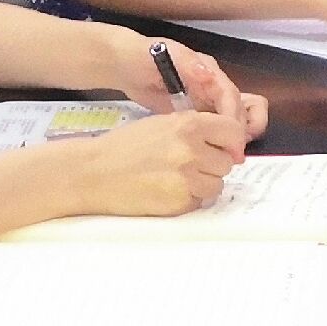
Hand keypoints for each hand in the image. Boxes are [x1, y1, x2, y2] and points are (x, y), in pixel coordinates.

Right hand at [72, 104, 255, 216]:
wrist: (93, 172)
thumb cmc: (124, 147)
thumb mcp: (162, 124)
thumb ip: (195, 130)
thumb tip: (229, 143)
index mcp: (189, 124)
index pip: (233, 132)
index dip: (231, 142)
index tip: (225, 149)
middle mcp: (192, 149)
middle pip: (227, 162)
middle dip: (213, 165)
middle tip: (189, 165)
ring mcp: (186, 177)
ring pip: (217, 184)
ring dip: (202, 184)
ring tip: (176, 178)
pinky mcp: (179, 201)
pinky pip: (199, 202)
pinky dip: (188, 199)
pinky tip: (166, 190)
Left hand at [102, 35, 266, 140]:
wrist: (124, 65)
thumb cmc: (143, 56)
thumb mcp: (165, 55)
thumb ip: (188, 63)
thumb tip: (209, 75)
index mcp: (209, 71)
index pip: (230, 95)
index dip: (234, 117)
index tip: (234, 138)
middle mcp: (212, 85)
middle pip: (238, 108)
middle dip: (239, 130)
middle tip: (233, 154)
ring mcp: (203, 99)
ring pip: (229, 118)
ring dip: (233, 136)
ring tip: (228, 156)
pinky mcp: (192, 112)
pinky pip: (212, 126)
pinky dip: (217, 139)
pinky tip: (211, 154)